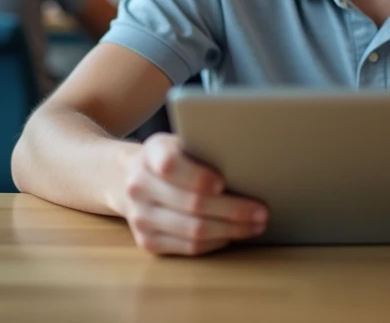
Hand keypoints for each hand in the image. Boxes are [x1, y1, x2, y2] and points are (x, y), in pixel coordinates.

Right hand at [120, 133, 267, 255]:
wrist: (128, 177)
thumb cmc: (171, 157)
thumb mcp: (180, 142)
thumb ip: (204, 149)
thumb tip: (248, 164)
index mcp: (150, 154)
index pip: (171, 165)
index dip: (198, 176)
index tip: (224, 182)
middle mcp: (139, 186)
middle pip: (192, 203)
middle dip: (233, 209)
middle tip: (261, 211)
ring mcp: (140, 217)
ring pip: (193, 230)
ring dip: (231, 230)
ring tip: (255, 225)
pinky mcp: (146, 241)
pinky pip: (188, 247)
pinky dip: (216, 242)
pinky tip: (233, 235)